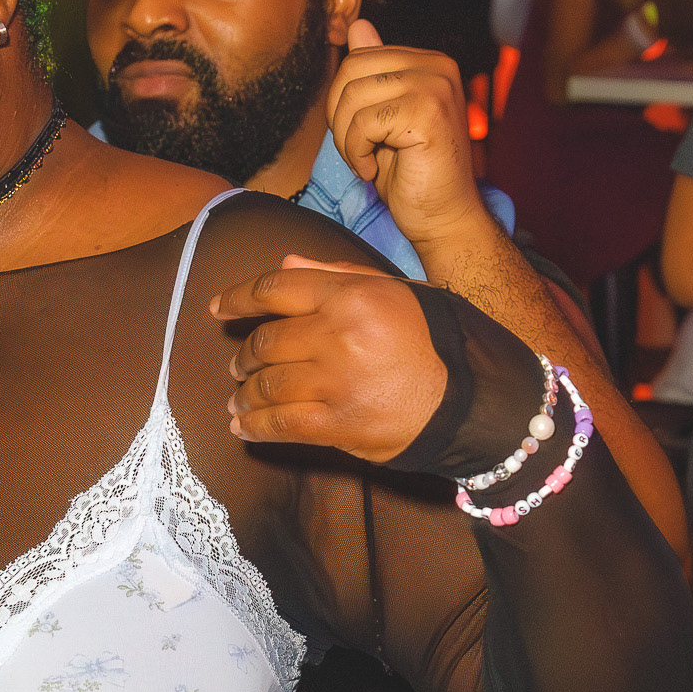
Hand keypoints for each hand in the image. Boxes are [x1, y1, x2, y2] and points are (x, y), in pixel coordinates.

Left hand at [212, 254, 445, 461]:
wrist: (474, 400)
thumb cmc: (435, 341)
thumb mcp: (396, 292)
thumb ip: (338, 274)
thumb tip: (284, 263)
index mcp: (352, 294)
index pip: (277, 288)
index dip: (239, 298)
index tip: (218, 309)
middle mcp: (339, 334)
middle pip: (266, 340)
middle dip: (244, 355)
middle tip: (239, 365)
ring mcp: (336, 381)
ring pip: (266, 383)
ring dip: (244, 393)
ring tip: (238, 398)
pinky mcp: (339, 423)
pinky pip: (280, 424)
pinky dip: (254, 427)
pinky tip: (242, 428)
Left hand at [325, 22, 484, 249]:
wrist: (443, 218)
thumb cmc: (412, 175)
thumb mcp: (383, 117)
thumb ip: (374, 72)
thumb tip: (357, 25)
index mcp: (428, 62)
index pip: (358, 57)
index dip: (343, 101)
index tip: (361, 136)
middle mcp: (437, 66)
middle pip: (350, 70)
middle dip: (340, 116)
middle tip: (359, 150)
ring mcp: (435, 86)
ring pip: (352, 95)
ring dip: (346, 138)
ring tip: (367, 160)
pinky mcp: (428, 112)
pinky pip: (362, 122)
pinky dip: (356, 153)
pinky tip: (374, 169)